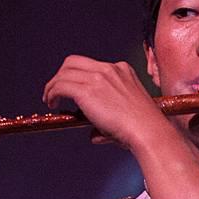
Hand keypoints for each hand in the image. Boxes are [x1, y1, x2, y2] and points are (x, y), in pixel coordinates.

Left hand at [41, 56, 176, 154]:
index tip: (72, 89)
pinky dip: (52, 93)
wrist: (148, 131)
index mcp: (122, 70)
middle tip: (56, 91)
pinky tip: (52, 103)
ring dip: (53, 86)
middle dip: (61, 75)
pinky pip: (60, 86)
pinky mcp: (87, 90)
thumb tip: (94, 135)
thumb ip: (109, 119)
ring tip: (49, 99)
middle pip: (73, 62)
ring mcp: (98, 78)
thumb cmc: (144, 128)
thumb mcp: (129, 113)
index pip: (92, 65)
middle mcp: (109, 69)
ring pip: (63, 73)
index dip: (77, 76)